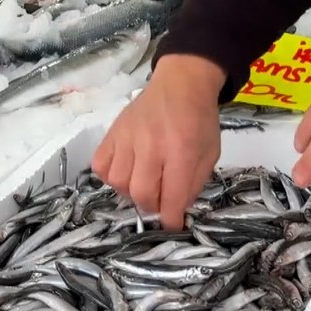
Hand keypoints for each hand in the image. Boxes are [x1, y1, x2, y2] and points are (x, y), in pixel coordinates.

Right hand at [93, 55, 222, 229]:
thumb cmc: (199, 120)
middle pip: (141, 193)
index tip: (172, 226)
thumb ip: (194, 183)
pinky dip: (110, 176)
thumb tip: (175, 209)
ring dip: (131, 192)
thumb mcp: (210, 153)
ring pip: (118, 182)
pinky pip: (100, 166)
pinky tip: (126, 171)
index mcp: (182, 150)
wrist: (180, 84)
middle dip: (152, 206)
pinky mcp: (112, 132)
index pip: (171, 197)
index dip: (171, 219)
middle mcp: (151, 144)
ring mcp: (127, 137)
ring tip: (143, 183)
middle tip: (160, 200)